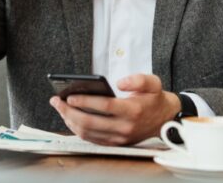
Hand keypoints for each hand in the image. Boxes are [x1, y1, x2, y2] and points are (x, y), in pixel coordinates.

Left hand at [49, 74, 180, 145]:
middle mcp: (124, 127)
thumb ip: (138, 79)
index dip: (85, 102)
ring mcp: (119, 137)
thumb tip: (120, 82)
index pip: (104, 107)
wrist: (166, 120)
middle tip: (56, 102)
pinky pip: (92, 139)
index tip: (69, 96)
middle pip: (91, 122)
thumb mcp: (153, 82)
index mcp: (132, 110)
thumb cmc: (154, 98)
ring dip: (70, 121)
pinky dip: (78, 130)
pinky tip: (70, 118)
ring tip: (60, 109)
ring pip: (88, 133)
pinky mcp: (115, 143)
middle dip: (69, 112)